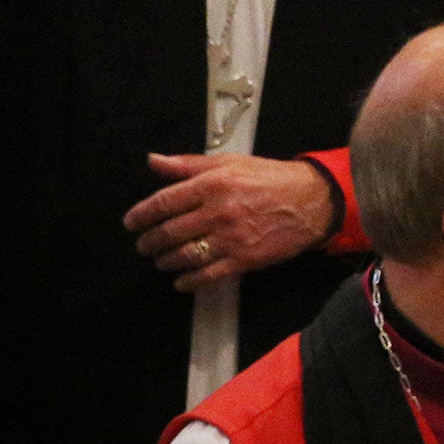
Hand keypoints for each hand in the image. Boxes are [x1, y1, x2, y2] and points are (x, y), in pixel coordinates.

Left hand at [123, 153, 336, 291]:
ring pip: (184, 256)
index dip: (141, 215)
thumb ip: (188, 164)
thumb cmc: (270, 179)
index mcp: (213, 184)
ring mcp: (231, 238)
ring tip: (162, 261)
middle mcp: (218, 211)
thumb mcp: (230, 163)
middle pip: (169, 232)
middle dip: (149, 242)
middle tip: (144, 245)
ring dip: (165, 261)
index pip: (164, 202)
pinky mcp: (244, 258)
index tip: (131, 223)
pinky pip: (207, 275)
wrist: (312, 202)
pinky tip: (182, 281)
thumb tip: (153, 161)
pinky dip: (189, 282)